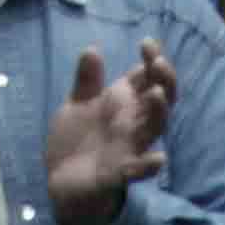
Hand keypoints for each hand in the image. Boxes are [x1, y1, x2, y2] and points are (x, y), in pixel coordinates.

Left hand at [44, 42, 177, 224]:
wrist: (61, 181)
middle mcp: (131, 123)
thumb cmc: (76, 140)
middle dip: (163, 80)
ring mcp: (128, 147)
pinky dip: (147, 166)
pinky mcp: (118, 173)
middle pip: (159, 100)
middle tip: (158, 63)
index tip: (147, 43)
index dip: (153, 60)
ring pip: (153, 129)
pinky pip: (137, 170)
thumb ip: (87, 81)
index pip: (146, 78)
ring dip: (158, 113)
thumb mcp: (77, 105)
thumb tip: (92, 49)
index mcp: (122, 103)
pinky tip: (157, 160)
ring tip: (156, 94)